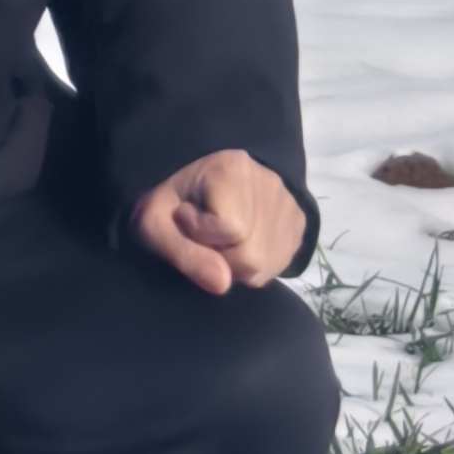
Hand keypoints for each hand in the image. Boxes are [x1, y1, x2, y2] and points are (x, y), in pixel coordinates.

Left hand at [132, 149, 307, 295]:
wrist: (196, 183)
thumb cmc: (170, 202)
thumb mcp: (154, 224)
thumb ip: (183, 253)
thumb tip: (223, 285)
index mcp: (233, 168)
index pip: (229, 229)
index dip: (198, 233)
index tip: (185, 214)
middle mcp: (272, 182)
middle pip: (251, 255)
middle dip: (218, 254)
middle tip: (202, 231)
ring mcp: (290, 204)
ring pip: (266, 265)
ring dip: (235, 263)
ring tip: (219, 235)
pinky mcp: (299, 223)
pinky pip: (280, 263)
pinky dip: (255, 262)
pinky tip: (240, 240)